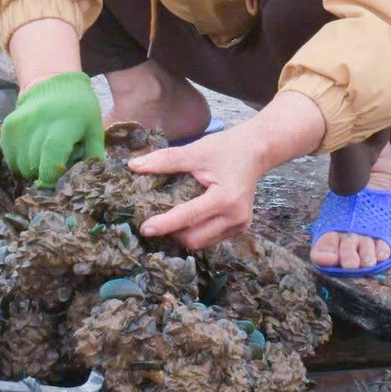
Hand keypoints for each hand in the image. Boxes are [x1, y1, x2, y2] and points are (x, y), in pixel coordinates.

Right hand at [0, 71, 104, 186]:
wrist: (55, 84)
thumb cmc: (80, 110)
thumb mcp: (95, 129)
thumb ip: (93, 157)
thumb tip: (88, 181)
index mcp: (63, 127)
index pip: (50, 164)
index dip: (52, 178)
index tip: (58, 181)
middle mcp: (37, 126)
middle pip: (34, 167)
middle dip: (44, 175)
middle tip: (54, 166)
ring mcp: (20, 126)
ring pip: (20, 166)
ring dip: (31, 169)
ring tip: (44, 157)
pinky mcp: (8, 127)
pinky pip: (9, 158)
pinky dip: (19, 162)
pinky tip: (32, 152)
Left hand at [128, 90, 327, 251]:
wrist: (257, 151)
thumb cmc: (226, 149)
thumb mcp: (195, 151)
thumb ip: (166, 160)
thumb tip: (133, 165)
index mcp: (225, 198)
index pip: (188, 217)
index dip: (165, 224)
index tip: (144, 228)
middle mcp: (235, 216)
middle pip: (194, 238)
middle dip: (173, 233)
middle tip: (155, 222)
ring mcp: (240, 225)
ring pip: (201, 243)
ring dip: (183, 235)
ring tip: (169, 222)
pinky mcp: (240, 228)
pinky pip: (211, 239)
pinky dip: (196, 233)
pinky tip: (187, 220)